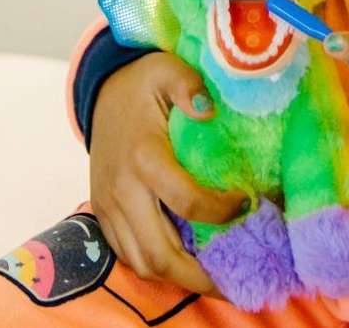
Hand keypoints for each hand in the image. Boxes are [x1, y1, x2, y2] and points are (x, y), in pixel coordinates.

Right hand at [89, 51, 244, 292]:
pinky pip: (127, 254)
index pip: (187, 202)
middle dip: (198, 275)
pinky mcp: (103, 213)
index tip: (248, 203)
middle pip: (159, 253)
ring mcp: (109, 206)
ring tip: (213, 276)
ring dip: (177, 277)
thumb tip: (208, 109)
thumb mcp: (167, 69)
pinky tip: (183, 260)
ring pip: (141, 262)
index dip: (222, 212)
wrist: (100, 90)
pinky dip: (154, 265)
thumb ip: (188, 85)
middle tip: (234, 279)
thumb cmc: (142, 81)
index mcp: (144, 156)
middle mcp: (123, 189)